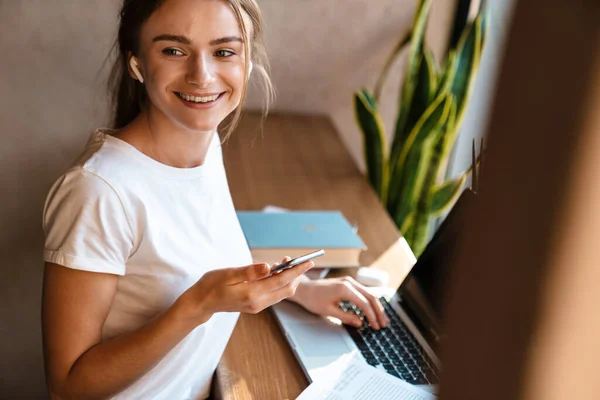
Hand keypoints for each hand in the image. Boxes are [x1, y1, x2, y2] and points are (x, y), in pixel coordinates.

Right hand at [176, 258, 313, 325]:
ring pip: (281, 293)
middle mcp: (258, 303)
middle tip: (297, 260)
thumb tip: (268, 266)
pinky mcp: (255, 305)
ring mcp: (257, 306)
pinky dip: (279, 283)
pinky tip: (274, 272)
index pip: (281, 281)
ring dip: (287, 279)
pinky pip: (273, 294)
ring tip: (286, 263)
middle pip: (287, 289)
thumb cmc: (212, 285)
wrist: (201, 303)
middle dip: (296, 275)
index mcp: (252, 293)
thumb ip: (249, 271)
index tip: (308, 262)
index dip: (296, 271)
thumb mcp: (228, 274)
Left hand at [290, 276, 389, 329]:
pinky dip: (369, 302)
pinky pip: (363, 292)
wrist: (304, 289)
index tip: (376, 326)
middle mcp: (349, 282)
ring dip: (376, 306)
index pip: (364, 303)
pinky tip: (373, 310)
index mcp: (345, 289)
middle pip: (370, 297)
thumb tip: (360, 323)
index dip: (372, 316)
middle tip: (384, 324)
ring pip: (368, 294)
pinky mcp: (348, 283)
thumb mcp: (329, 311)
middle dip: (378, 311)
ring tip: (382, 319)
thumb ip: (346, 317)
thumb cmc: (313, 299)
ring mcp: (349, 281)